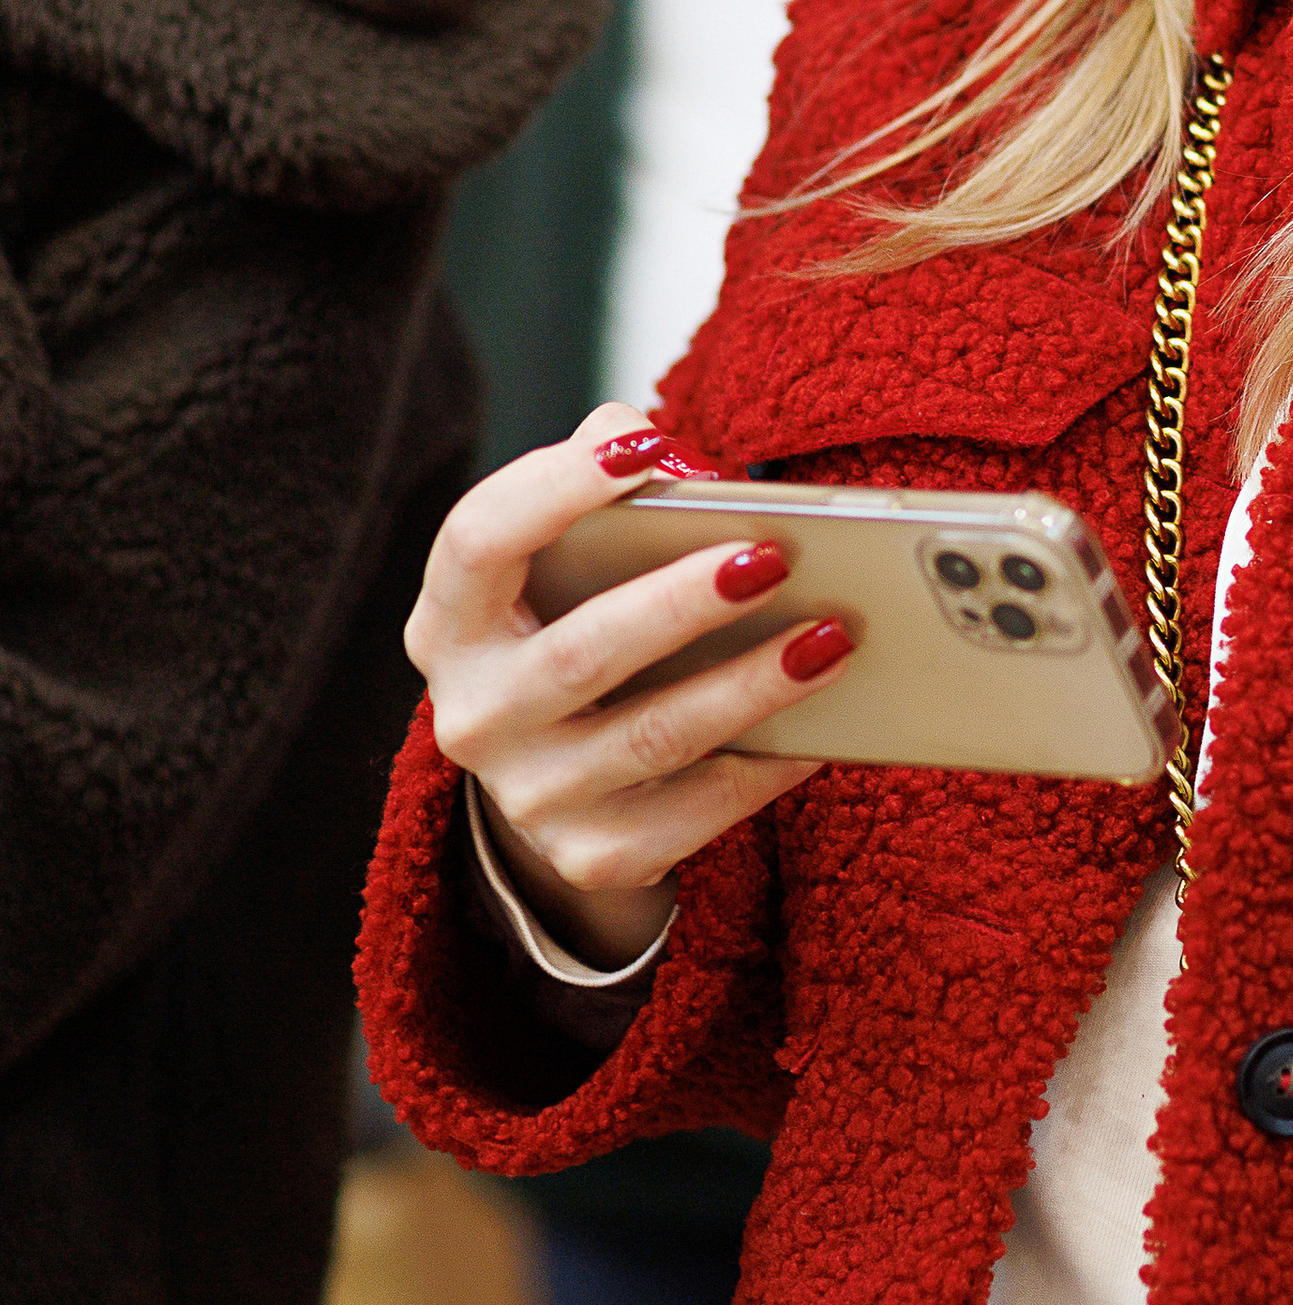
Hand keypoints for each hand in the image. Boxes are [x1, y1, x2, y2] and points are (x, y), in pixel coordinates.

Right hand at [404, 403, 858, 970]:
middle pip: (579, 654)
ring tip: (828, 638)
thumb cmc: (579, 628)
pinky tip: (822, 730)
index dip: (553, 489)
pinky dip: (765, 769)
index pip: (477, 542)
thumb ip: (606, 490)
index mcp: (452, 620)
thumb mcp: (564, 563)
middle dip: (680, 605)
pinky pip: (693, 812)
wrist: (560, 778)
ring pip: (650, 738)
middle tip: (771, 558)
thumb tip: (667, 454)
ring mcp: (528, 794)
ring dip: (748, 686)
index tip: (642, 451)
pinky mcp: (591, 854)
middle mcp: (473, 713)